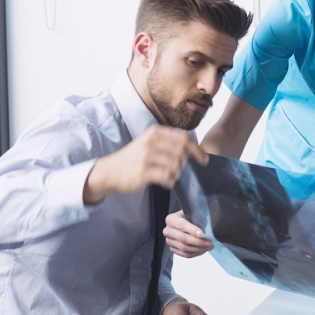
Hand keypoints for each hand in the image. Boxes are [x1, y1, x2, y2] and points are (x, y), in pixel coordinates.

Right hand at [84, 126, 207, 204]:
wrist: (110, 171)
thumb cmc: (133, 158)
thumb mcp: (149, 143)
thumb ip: (168, 143)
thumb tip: (194, 150)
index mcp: (155, 132)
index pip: (184, 138)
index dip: (198, 150)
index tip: (204, 159)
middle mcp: (151, 142)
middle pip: (182, 152)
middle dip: (184, 164)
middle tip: (177, 170)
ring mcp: (146, 156)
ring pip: (176, 166)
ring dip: (176, 174)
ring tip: (168, 176)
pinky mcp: (143, 171)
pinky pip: (167, 177)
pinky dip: (170, 182)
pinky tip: (165, 182)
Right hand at [163, 211, 212, 258]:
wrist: (184, 222)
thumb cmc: (189, 217)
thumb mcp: (192, 213)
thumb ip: (197, 218)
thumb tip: (207, 227)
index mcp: (171, 219)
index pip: (182, 225)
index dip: (192, 230)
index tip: (202, 234)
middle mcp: (168, 230)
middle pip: (183, 238)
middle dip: (198, 242)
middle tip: (210, 243)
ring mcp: (169, 241)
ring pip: (184, 248)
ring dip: (198, 249)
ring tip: (208, 246)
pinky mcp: (172, 249)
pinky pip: (184, 254)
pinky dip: (195, 253)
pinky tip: (202, 250)